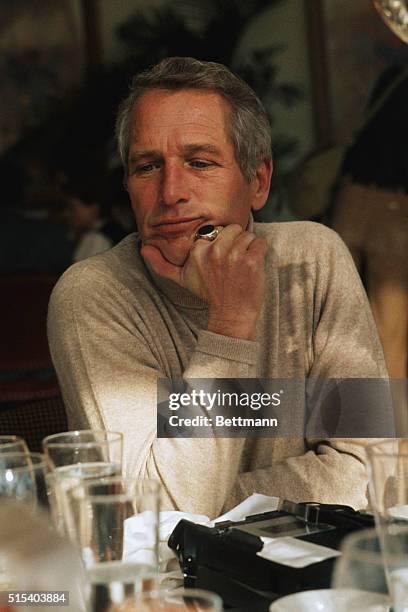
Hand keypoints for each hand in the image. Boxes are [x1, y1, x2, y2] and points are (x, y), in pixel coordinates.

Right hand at [141, 224, 266, 339]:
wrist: (231, 315)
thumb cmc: (208, 294)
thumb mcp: (181, 279)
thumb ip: (161, 264)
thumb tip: (142, 248)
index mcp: (198, 250)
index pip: (216, 230)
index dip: (221, 244)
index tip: (220, 263)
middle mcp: (214, 250)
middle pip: (233, 229)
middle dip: (235, 243)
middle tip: (233, 264)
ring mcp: (234, 255)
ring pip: (247, 235)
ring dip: (248, 248)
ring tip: (242, 266)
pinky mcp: (252, 260)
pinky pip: (260, 242)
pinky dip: (260, 252)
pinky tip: (252, 267)